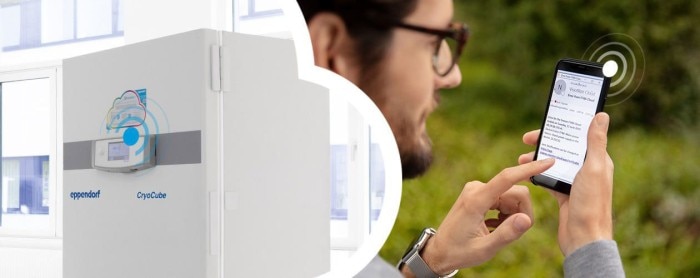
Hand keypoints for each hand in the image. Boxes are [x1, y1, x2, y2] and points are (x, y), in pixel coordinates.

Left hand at [409, 158, 554, 275]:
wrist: (440, 251)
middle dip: (521, 211)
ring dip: (512, 214)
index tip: (548, 161)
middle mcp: (476, 189)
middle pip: (515, 192)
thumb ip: (506, 234)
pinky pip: (503, 198)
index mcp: (476, 200)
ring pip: (511, 196)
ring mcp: (476, 190)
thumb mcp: (484, 249)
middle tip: (513, 232)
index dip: (529, 169)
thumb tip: (526, 219)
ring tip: (497, 231)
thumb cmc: (459, 252)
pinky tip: (493, 226)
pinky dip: (505, 213)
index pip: (507, 178)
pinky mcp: (478, 193)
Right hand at [518, 113, 613, 256]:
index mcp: (598, 161)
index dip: (562, 127)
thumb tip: (601, 116)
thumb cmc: (591, 204)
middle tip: (526, 140)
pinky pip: (550, 178)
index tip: (544, 125)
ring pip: (554, 163)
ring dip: (538, 159)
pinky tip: (528, 173)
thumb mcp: (592, 169)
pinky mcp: (565, 195)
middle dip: (545, 143)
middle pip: (564, 148)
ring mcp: (575, 183)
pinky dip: (538, 174)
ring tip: (521, 159)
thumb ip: (596, 143)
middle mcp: (587, 170)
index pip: (579, 136)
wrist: (584, 238)